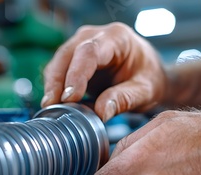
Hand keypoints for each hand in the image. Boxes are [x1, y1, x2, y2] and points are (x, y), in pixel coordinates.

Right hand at [42, 22, 166, 121]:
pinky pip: (60, 71)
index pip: (89, 52)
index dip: (76, 74)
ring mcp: (83, 44)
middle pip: (68, 54)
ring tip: (51, 108)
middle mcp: (96, 36)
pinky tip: (55, 105)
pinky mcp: (76, 59)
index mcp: (117, 38)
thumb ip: (124, 100)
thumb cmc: (149, 78)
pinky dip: (56, 87)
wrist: (150, 74)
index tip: (69, 98)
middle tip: (51, 105)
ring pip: (59, 62)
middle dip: (57, 81)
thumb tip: (99, 113)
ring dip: (53, 85)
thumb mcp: (145, 91)